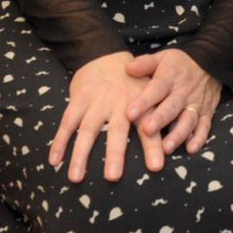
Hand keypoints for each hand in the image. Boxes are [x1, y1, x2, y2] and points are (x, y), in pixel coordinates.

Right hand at [48, 52, 163, 182]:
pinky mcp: (78, 99)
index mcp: (140, 104)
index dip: (153, 146)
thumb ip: (159, 117)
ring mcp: (96, 102)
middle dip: (115, 154)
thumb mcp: (149, 93)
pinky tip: (54, 161)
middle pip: (116, 131)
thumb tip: (178, 143)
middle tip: (113, 177)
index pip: (149, 127)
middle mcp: (118, 103)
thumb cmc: (132, 83)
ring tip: (76, 178)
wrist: (104, 55)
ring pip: (87, 130)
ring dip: (80, 154)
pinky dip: (59, 141)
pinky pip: (67, 122)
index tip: (157, 166)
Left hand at [125, 49, 220, 157]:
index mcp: (170, 77)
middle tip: (147, 130)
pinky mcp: (207, 113)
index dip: (144, 101)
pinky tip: (191, 149)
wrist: (211, 61)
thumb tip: (128, 69)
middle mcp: (183, 92)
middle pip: (171, 107)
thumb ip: (145, 64)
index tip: (130, 113)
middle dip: (160, 119)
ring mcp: (196, 104)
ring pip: (188, 120)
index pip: (156, 89)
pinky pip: (205, 126)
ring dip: (178, 134)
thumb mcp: (162, 57)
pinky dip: (199, 138)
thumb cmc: (180, 64)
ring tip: (166, 147)